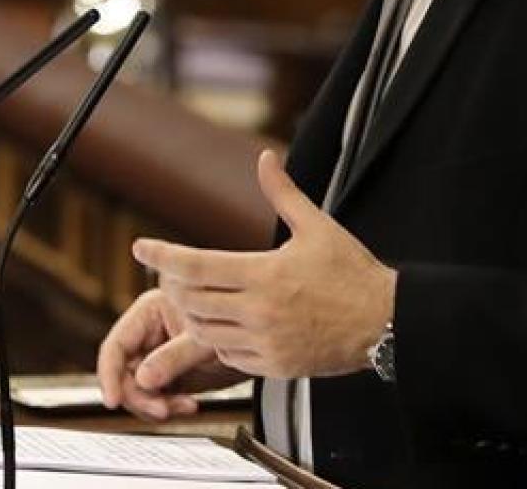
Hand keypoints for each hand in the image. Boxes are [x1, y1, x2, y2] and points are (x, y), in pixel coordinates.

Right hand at [96, 288, 245, 420]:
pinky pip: (155, 397)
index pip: (116, 345)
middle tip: (162, 409)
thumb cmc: (239, 326)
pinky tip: (188, 405)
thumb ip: (173, 358)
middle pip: (124, 372)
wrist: (261, 342)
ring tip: (183, 406)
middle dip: (140, 396)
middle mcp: (149, 332)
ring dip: (155, 404)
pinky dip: (167, 407)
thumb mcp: (205, 342)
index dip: (110, 374)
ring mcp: (157, 355)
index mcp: (151, 310)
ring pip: (137, 389)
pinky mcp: (169, 374)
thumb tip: (142, 379)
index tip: (113, 400)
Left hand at [132, 150, 396, 379]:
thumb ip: (283, 193)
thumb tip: (265, 159)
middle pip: (191, 301)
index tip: (141, 246)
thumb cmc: (352, 273)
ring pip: (203, 332)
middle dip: (172, 285)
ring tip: (191, 297)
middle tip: (168, 272)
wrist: (385, 322)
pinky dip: (215, 339)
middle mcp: (259, 312)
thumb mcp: (318, 227)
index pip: (197, 265)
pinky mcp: (272, 367)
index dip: (163, 255)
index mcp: (265, 274)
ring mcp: (264, 343)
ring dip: (190, 314)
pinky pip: (226, 356)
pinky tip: (221, 323)